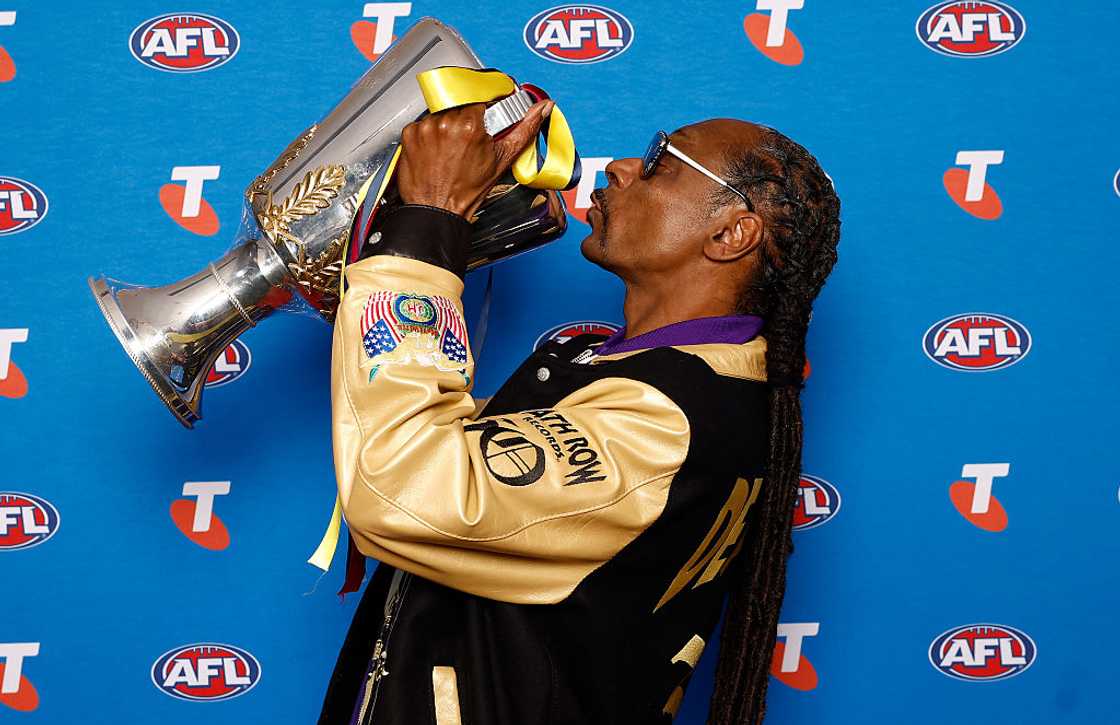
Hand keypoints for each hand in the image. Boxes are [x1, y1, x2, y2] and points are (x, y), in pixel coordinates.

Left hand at [396, 98, 553, 218]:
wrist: (437, 210)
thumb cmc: (467, 191)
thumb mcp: (503, 159)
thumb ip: (525, 129)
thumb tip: (543, 107)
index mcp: (472, 124)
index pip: (483, 98)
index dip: (486, 109)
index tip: (486, 117)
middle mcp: (446, 121)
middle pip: (462, 106)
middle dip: (467, 120)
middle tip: (468, 142)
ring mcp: (426, 127)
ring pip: (442, 114)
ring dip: (448, 126)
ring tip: (451, 149)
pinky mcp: (410, 133)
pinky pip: (424, 124)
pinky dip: (430, 135)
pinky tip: (436, 151)